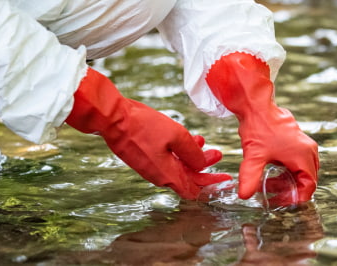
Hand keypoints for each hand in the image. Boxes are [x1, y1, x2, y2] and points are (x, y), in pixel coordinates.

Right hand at [66, 68, 230, 198]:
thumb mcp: (177, 136)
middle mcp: (158, 176)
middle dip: (204, 166)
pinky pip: (166, 159)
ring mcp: (149, 167)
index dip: (210, 185)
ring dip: (191, 156)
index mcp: (167, 175)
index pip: (193, 190)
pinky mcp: (142, 157)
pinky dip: (178, 151)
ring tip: (202, 140)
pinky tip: (185, 137)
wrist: (113, 118)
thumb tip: (202, 166)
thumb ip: (193, 154)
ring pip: (177, 166)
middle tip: (217, 154)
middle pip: (187, 178)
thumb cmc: (143, 126)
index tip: (223, 178)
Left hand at [238, 108, 318, 205]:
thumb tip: (245, 196)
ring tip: (268, 185)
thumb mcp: (254, 156)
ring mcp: (304, 145)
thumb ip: (250, 177)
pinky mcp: (297, 141)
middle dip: (291, 190)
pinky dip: (287, 170)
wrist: (257, 105)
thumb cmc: (258, 127)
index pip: (309, 186)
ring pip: (302, 171)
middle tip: (272, 195)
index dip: (295, 198)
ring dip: (288, 180)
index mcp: (304, 156)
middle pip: (307, 180)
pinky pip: (298, 162)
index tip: (279, 202)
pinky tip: (271, 172)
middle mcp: (308, 151)